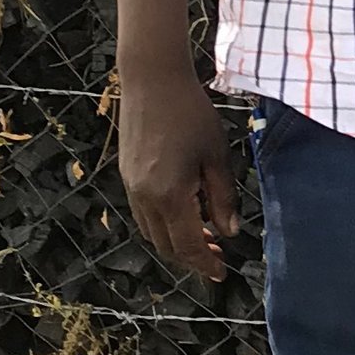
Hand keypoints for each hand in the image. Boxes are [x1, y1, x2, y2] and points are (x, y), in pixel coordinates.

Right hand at [117, 62, 241, 279]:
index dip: (205, 264)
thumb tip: (228, 231)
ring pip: (152, 232)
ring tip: (204, 237)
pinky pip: (143, 214)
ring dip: (176, 243)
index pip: (188, 245)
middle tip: (216, 258)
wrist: (152, 80)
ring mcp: (131, 187)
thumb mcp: (216, 155)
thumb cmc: (191, 113)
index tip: (221, 274)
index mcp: (170, 195)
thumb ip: (223, 197)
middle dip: (191, 258)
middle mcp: (144, 197)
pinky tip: (183, 213)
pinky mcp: (126, 175)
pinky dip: (163, 225)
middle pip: (166, 246)